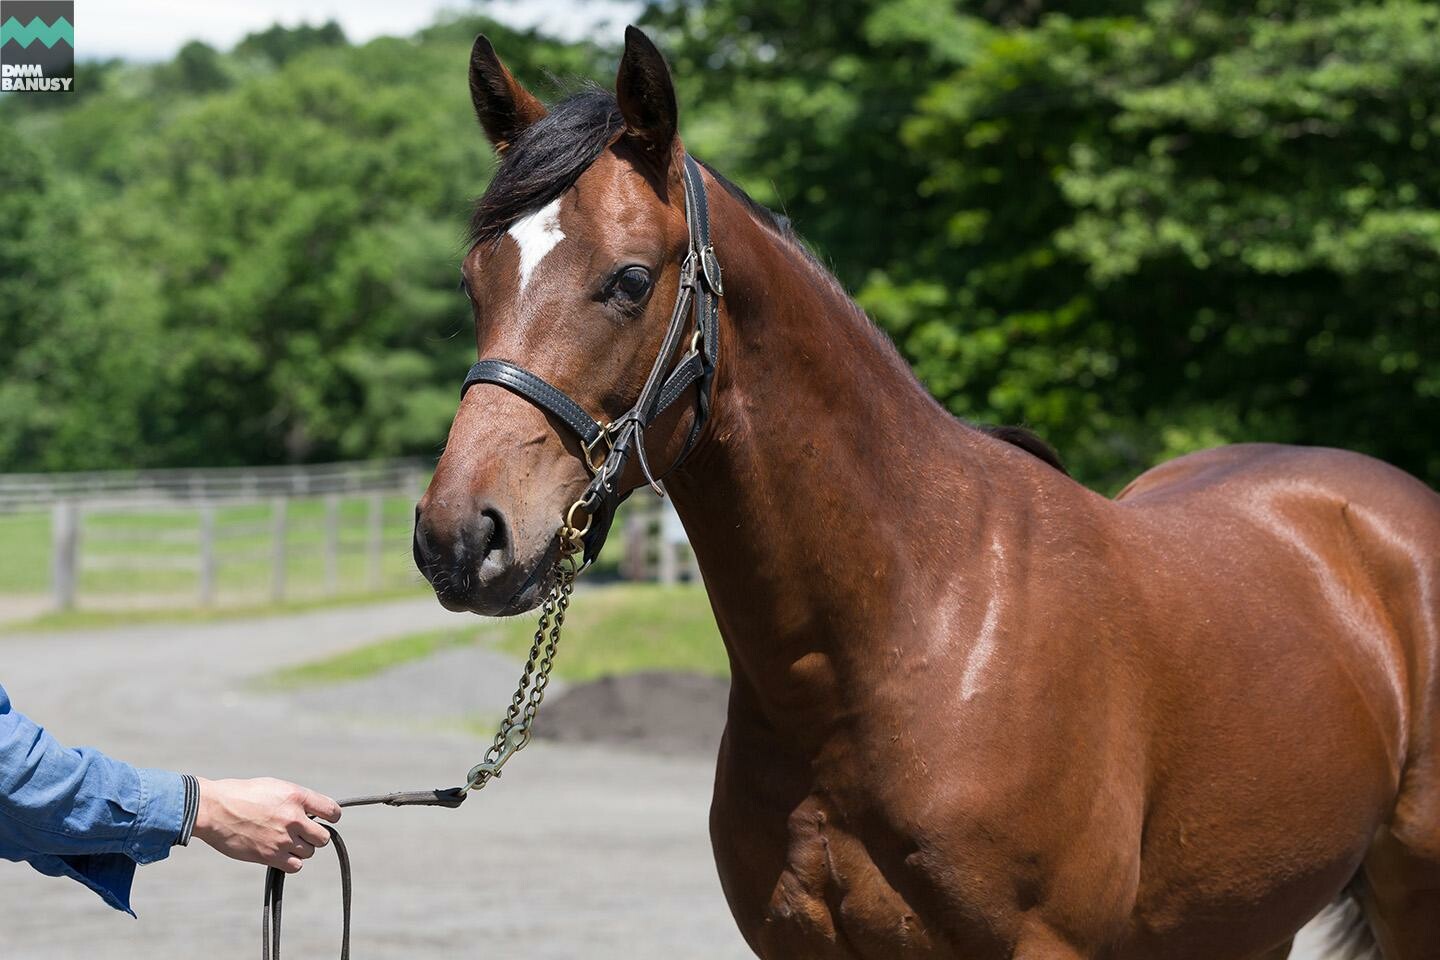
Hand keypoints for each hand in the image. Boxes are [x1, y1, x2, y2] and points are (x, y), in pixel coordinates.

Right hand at [192, 778, 340, 873]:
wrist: (214, 809)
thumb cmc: (241, 795)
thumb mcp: (274, 787)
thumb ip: (295, 800)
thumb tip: (312, 814)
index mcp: (296, 796)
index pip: (332, 811)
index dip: (331, 817)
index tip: (325, 819)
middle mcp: (293, 818)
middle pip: (323, 837)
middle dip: (314, 836)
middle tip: (300, 833)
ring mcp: (282, 839)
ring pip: (309, 852)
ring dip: (300, 849)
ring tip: (283, 841)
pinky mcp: (269, 856)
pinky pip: (296, 866)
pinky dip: (291, 862)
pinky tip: (280, 854)